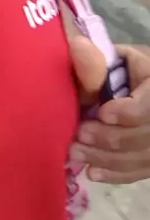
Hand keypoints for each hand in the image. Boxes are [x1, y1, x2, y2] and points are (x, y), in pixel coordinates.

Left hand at [69, 38, 149, 183]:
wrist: (138, 86)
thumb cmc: (125, 68)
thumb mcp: (116, 58)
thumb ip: (96, 61)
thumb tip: (77, 45)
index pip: (148, 107)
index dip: (127, 113)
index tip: (102, 113)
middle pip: (145, 136)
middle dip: (109, 138)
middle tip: (79, 136)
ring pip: (141, 158)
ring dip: (106, 159)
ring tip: (76, 154)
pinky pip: (139, 172)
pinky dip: (116, 174)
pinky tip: (93, 172)